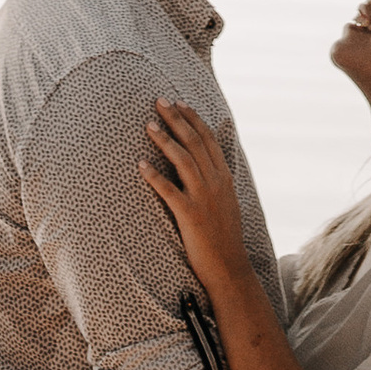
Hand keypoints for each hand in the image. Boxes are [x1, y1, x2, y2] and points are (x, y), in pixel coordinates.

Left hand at [140, 96, 252, 302]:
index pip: (208, 138)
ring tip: (148, 125)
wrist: (229, 268)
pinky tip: (141, 164)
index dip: (193, 118)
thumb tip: (206, 162)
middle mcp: (215, 182)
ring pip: (182, 159)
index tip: (179, 102)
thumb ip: (218, 180)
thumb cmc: (225, 236)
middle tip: (160, 101)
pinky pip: (169, 190)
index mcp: (224, 177)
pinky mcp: (190, 215)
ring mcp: (203, 197)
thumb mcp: (228, 201)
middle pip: (194, 141)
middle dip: (176, 119)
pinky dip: (154, 175)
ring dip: (164, 139)